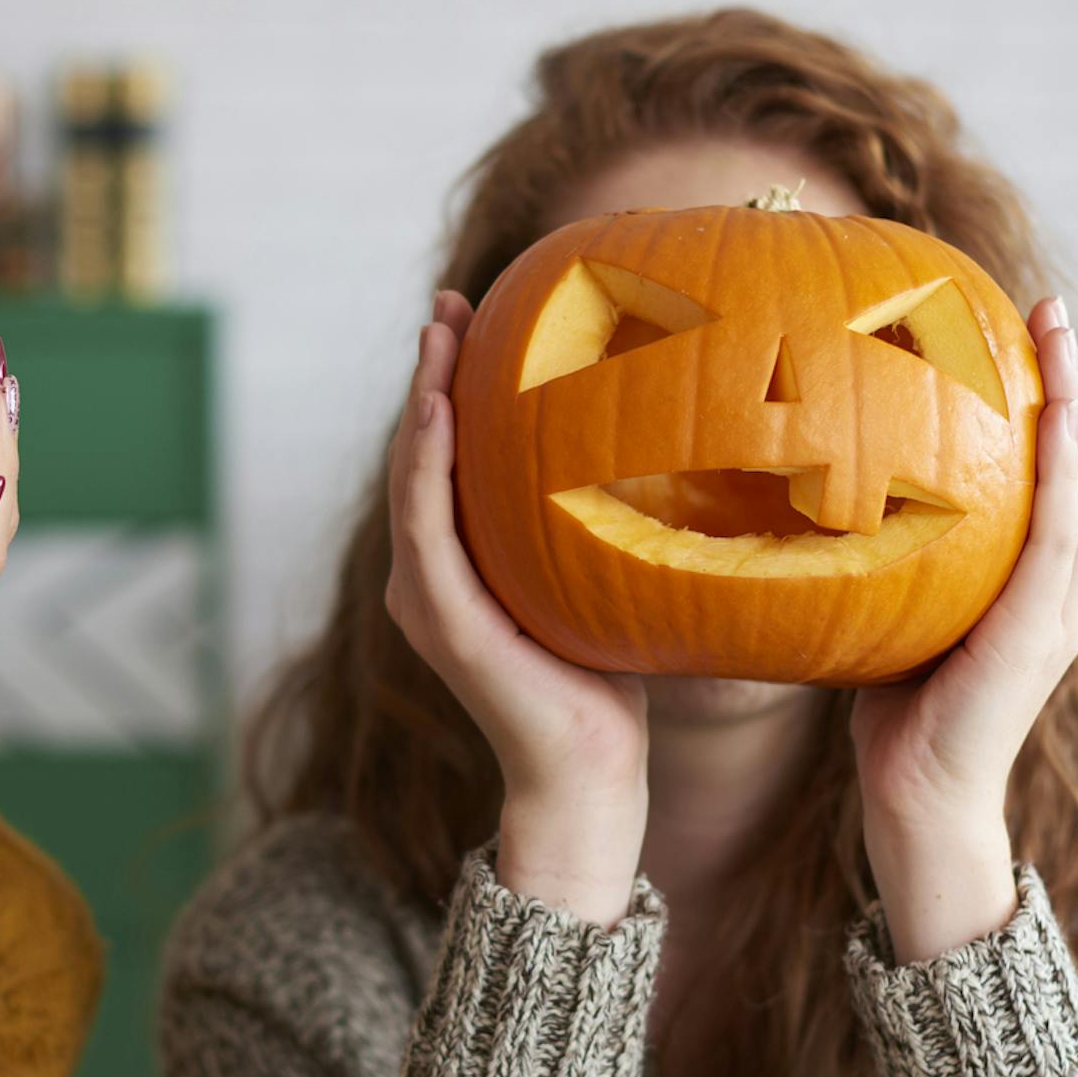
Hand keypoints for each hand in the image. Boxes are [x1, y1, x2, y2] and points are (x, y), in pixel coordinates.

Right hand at [387, 292, 649, 923]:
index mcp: (458, 565)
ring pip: (414, 477)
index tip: (478, 319)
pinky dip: (428, 465)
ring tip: (440, 331)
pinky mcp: (442, 619)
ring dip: (422, 399)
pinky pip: (426, 526)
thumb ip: (594, 522)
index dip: (453, 385)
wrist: (591, 774)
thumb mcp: (599, 579)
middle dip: (432, 373)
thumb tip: (663, 449)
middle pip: (420, 453)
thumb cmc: (608, 683)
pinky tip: (441, 409)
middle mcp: (426, 576)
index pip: (447, 458)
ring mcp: (427, 598)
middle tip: (452, 302)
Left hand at [850, 297, 1077, 960]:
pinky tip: (1052, 408)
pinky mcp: (1042, 627)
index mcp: (1038, 579)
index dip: (1054, 397)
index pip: (1059, 471)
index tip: (1025, 328)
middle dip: (1072, 377)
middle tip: (1047, 305)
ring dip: (1077, 399)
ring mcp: (1063, 607)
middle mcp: (1066, 587)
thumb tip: (828, 482)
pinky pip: (1061, 529)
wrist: (916, 798)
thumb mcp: (898, 605)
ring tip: (1055, 328)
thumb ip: (897, 550)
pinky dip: (1064, 465)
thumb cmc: (896, 711)